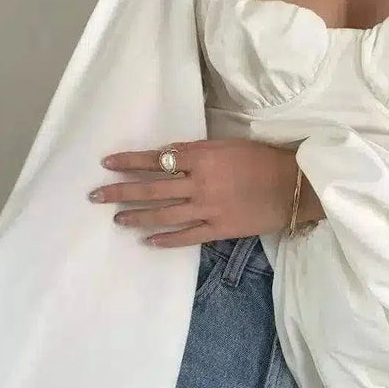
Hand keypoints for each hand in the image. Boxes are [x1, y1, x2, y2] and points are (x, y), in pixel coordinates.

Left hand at [88, 138, 322, 247]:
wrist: (292, 185)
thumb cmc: (262, 159)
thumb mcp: (228, 145)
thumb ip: (197, 151)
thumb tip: (168, 156)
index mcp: (202, 158)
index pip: (157, 160)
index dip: (130, 161)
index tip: (108, 164)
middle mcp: (199, 183)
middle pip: (152, 188)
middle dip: (121, 191)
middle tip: (96, 195)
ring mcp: (208, 209)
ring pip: (163, 214)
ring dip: (137, 216)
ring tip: (116, 219)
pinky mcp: (218, 229)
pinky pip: (186, 237)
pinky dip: (166, 239)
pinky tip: (148, 241)